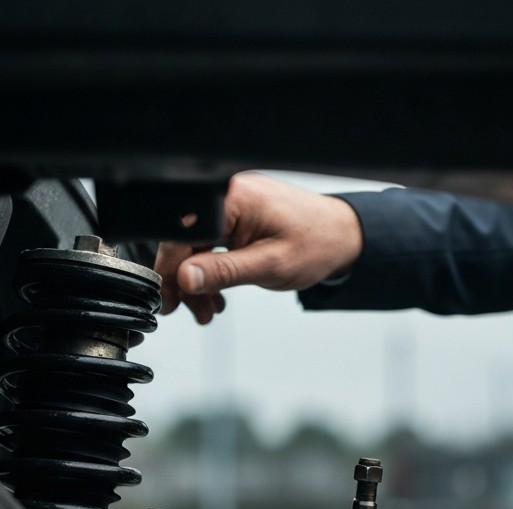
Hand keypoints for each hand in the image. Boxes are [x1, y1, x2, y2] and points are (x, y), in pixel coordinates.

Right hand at [154, 172, 363, 324]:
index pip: (182, 234)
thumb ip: (224, 271)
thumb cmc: (316, 244)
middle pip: (184, 240)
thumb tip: (186, 278)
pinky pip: (211, 243)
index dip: (171, 270)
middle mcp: (227, 193)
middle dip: (186, 281)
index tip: (170, 300)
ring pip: (196, 246)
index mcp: (231, 197)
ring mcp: (231, 203)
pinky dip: (212, 270)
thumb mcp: (268, 265)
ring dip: (198, 281)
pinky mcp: (236, 215)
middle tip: (189, 312)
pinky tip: (217, 294)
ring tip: (207, 310)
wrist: (342, 237)